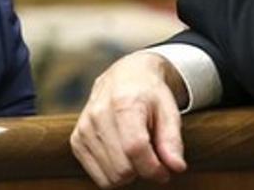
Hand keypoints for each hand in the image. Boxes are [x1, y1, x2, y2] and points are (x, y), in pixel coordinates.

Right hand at [70, 53, 188, 187]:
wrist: (124, 76)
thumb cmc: (150, 95)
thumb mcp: (169, 111)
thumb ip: (172, 140)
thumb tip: (176, 167)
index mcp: (123, 102)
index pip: (136, 148)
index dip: (154, 168)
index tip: (165, 171)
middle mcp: (98, 114)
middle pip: (123, 168)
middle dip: (143, 171)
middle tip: (152, 158)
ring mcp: (84, 128)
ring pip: (111, 177)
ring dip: (129, 173)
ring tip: (136, 153)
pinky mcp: (77, 140)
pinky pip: (99, 177)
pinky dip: (114, 173)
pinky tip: (122, 155)